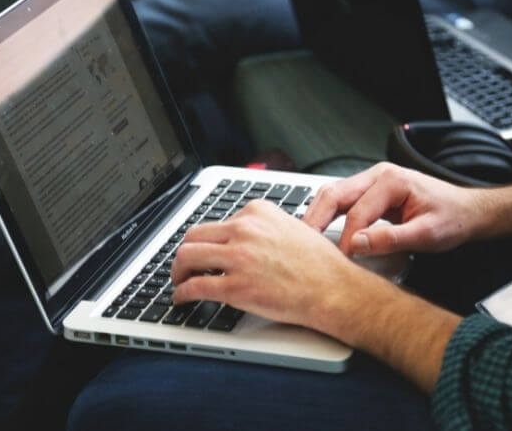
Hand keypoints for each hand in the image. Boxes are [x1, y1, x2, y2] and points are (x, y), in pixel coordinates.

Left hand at [170, 200, 393, 332]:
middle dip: (185, 253)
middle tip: (185, 265)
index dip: (209, 240)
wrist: (333, 289)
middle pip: (194, 235)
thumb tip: (244, 238)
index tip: (206, 250)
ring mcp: (238, 258)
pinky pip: (195, 286)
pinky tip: (182, 298)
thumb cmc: (320, 264)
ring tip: (180, 281)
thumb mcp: (292, 227)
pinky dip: (182, 293)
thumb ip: (264, 228)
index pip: (217, 221)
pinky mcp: (235, 286)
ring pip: (187, 257)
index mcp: (258, 212)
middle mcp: (245, 230)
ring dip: (178, 271)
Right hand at [303, 162, 481, 255]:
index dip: (346, 239)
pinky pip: (342, 200)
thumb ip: (391, 239)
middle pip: (334, 193)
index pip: (357, 212)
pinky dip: (327, 214)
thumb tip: (357, 243)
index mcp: (392, 181)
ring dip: (317, 214)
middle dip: (315, 218)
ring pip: (333, 194)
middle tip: (301, 243)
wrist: (467, 211)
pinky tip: (318, 230)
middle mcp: (378, 175)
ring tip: (304, 238)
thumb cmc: (452, 218)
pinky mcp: (370, 192)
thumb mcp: (427, 234)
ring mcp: (372, 181)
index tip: (341, 260)